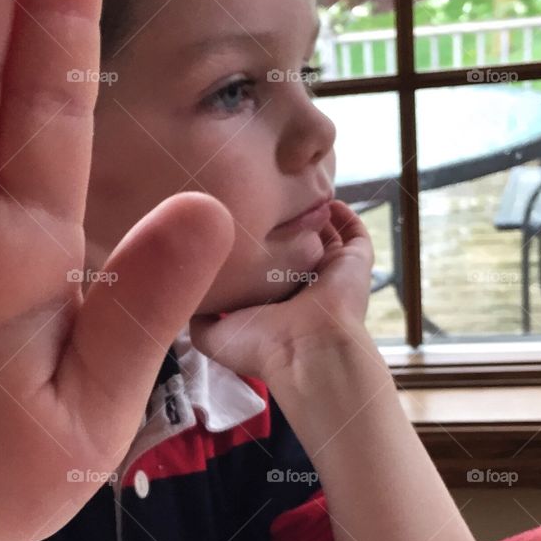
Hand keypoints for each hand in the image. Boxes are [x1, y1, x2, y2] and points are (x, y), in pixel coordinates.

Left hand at [188, 200, 374, 380]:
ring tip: (294, 191)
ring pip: (324, 235)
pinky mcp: (355, 262)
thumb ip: (198, 315)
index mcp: (274, 299)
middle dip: (281, 222)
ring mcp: (330, 271)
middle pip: (294, 245)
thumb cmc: (260, 345)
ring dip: (312, 213)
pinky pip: (355, 232)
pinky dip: (344, 214)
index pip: (265, 266)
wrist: (307, 349)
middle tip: (263, 196)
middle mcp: (303, 283)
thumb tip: (186, 297)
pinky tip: (326, 199)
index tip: (232, 220)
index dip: (251, 245)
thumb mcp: (213, 334)